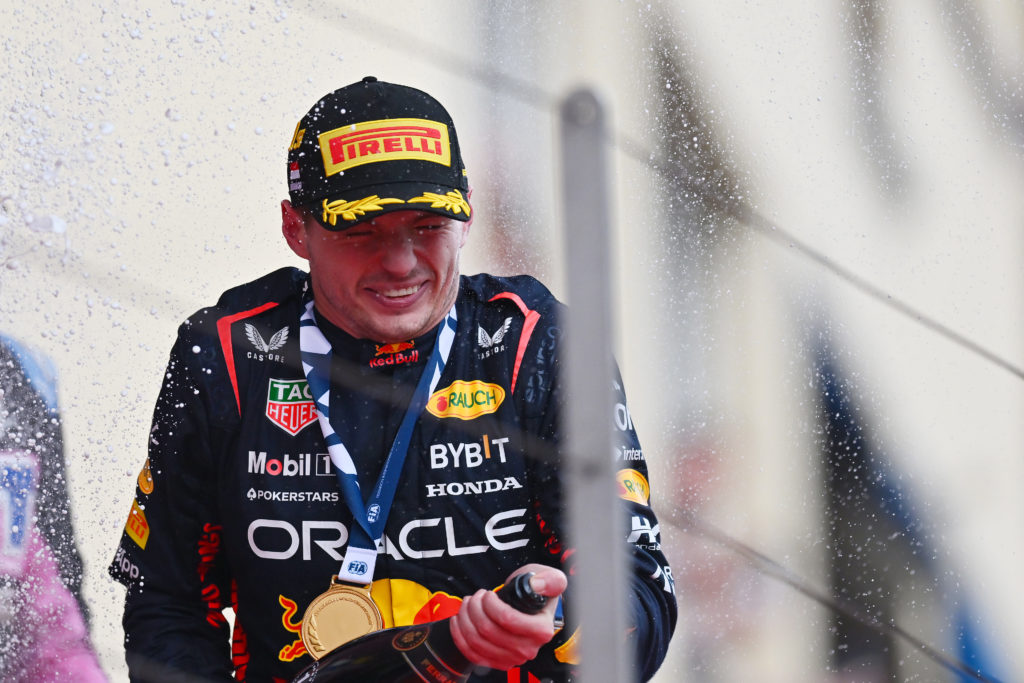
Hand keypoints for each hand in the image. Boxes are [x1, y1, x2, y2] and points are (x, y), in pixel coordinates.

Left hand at [449, 563, 566, 670]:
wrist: (533, 609)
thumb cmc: (538, 592)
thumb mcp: (550, 580)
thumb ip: (550, 580)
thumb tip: (536, 585)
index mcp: (541, 631)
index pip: (507, 619)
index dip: (490, 604)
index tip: (489, 594)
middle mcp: (527, 649)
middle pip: (487, 630)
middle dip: (475, 608)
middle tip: (476, 596)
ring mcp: (511, 658)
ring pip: (476, 641)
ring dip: (465, 618)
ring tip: (469, 604)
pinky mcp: (496, 662)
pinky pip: (471, 654)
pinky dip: (460, 635)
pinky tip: (460, 619)